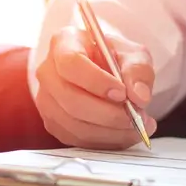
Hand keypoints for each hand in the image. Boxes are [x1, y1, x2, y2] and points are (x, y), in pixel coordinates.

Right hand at [35, 26, 157, 149]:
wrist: (103, 72)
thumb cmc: (114, 59)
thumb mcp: (133, 54)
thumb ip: (138, 71)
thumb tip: (139, 97)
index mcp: (64, 43)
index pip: (71, 63)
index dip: (96, 81)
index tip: (122, 93)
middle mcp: (48, 72)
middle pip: (70, 99)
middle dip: (108, 114)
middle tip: (137, 117)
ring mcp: (46, 100)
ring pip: (74, 124)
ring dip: (110, 132)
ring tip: (138, 126)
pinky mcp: (53, 123)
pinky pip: (77, 139)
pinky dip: (105, 141)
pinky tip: (124, 134)